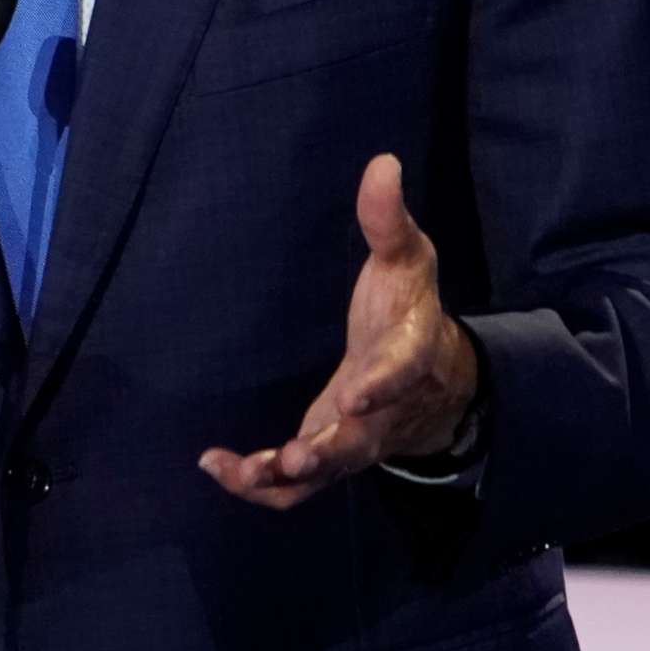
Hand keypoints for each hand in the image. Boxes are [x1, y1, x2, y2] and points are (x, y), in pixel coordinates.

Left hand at [198, 152, 478, 509]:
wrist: (432, 377)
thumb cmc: (410, 308)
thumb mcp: (407, 258)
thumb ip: (388, 219)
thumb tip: (383, 162)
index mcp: (407, 357)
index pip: (398, 374)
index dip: (380, 387)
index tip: (354, 395)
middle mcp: (382, 411)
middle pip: (357, 443)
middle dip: (325, 452)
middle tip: (292, 457)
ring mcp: (354, 442)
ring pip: (322, 474)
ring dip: (281, 477)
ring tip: (234, 470)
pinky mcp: (329, 456)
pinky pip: (297, 488)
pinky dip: (261, 486)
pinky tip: (217, 466)